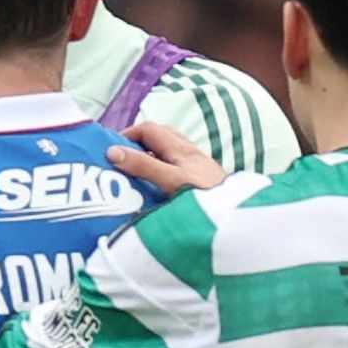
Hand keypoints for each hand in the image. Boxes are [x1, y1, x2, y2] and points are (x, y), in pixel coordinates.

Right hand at [108, 121, 223, 195]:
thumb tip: (112, 152)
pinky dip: (161, 173)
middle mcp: (190, 154)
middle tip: (118, 163)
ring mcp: (197, 168)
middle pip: (158, 138)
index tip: (110, 152)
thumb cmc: (207, 196)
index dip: (128, 135)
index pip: (148, 130)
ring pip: (168, 154)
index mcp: (181, 149)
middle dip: (136, 144)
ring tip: (133, 175)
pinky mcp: (202, 183)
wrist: (238, 217)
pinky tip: (156, 189)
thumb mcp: (172, 180)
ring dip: (149, 158)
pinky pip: (175, 170)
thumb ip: (144, 167)